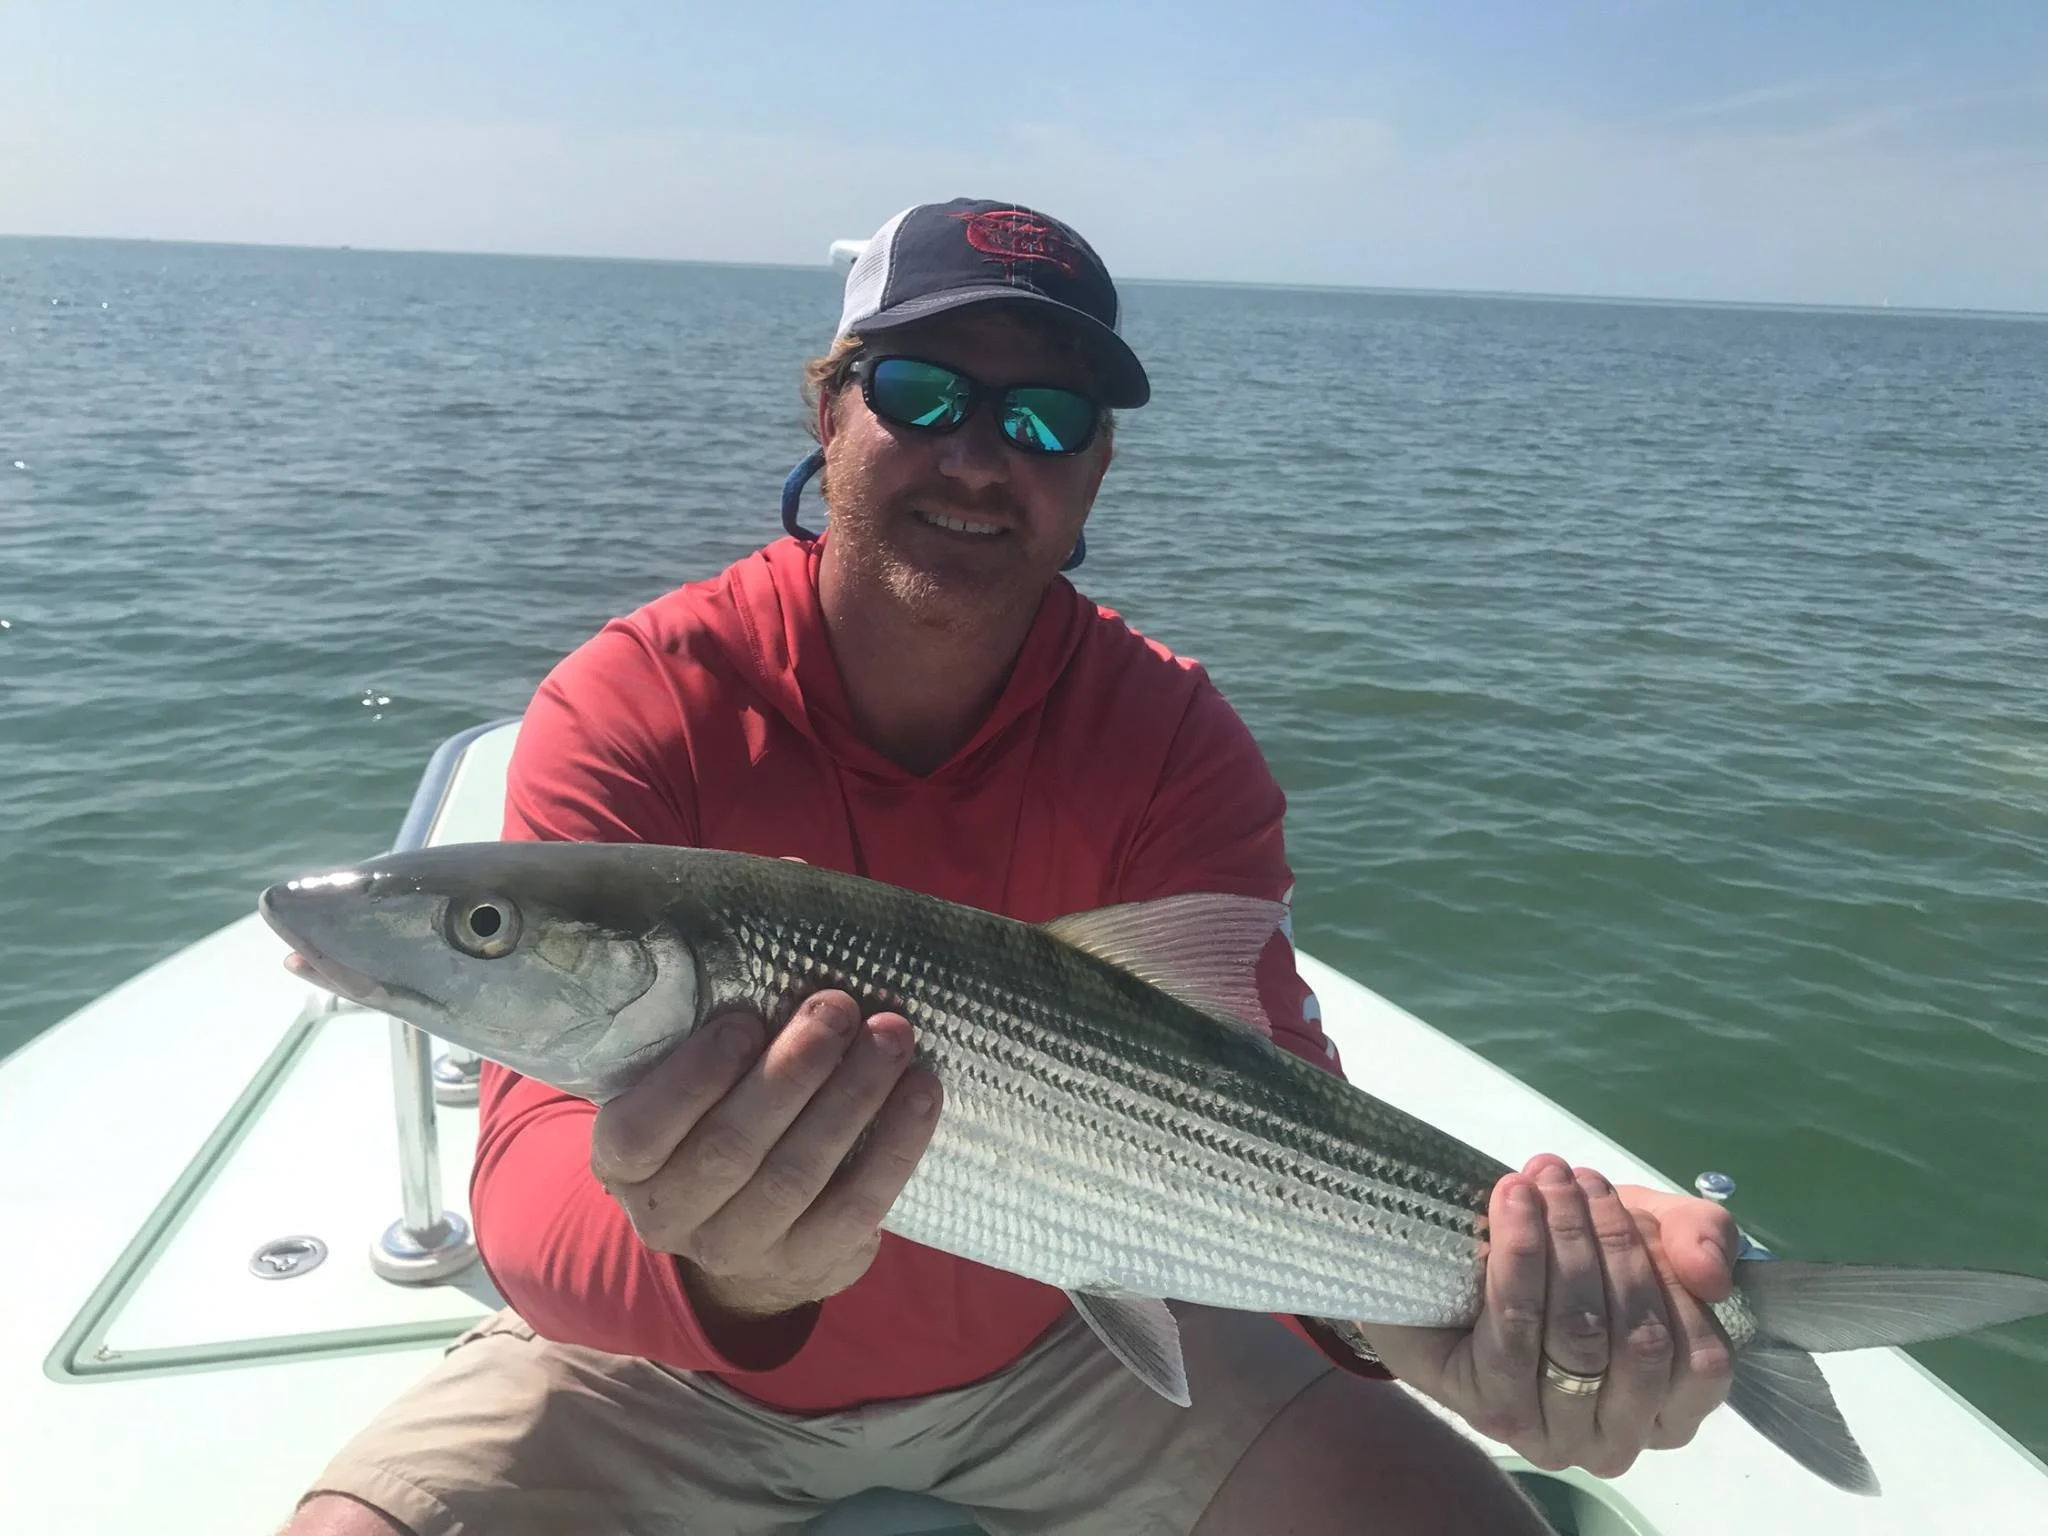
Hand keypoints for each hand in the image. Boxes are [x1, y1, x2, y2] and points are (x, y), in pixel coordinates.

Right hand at [589, 990, 940, 1326]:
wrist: (747, 1229)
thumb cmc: (714, 1122)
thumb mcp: (685, 1090)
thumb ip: (709, 1047)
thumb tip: (778, 970)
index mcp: (627, 1164)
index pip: (641, 1130)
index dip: (693, 1077)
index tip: (744, 1021)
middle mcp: (670, 1216)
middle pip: (731, 1148)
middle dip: (792, 1072)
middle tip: (837, 1008)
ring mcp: (740, 1249)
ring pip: (797, 1175)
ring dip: (853, 1097)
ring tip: (890, 1037)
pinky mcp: (808, 1264)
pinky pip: (855, 1206)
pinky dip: (894, 1145)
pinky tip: (921, 1092)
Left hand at [1361, 1155, 1737, 1477]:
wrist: (1451, 1274)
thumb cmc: (1569, 1260)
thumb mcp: (1647, 1232)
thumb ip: (1700, 1237)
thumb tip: (1712, 1275)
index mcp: (1673, 1408)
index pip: (1701, 1357)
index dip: (1671, 1278)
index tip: (1628, 1204)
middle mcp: (1621, 1440)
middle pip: (1638, 1342)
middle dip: (1610, 1244)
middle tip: (1574, 1179)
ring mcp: (1556, 1435)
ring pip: (1578, 1335)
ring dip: (1564, 1242)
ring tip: (1543, 1181)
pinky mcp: (1492, 1411)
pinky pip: (1516, 1332)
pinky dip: (1520, 1257)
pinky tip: (1513, 1203)